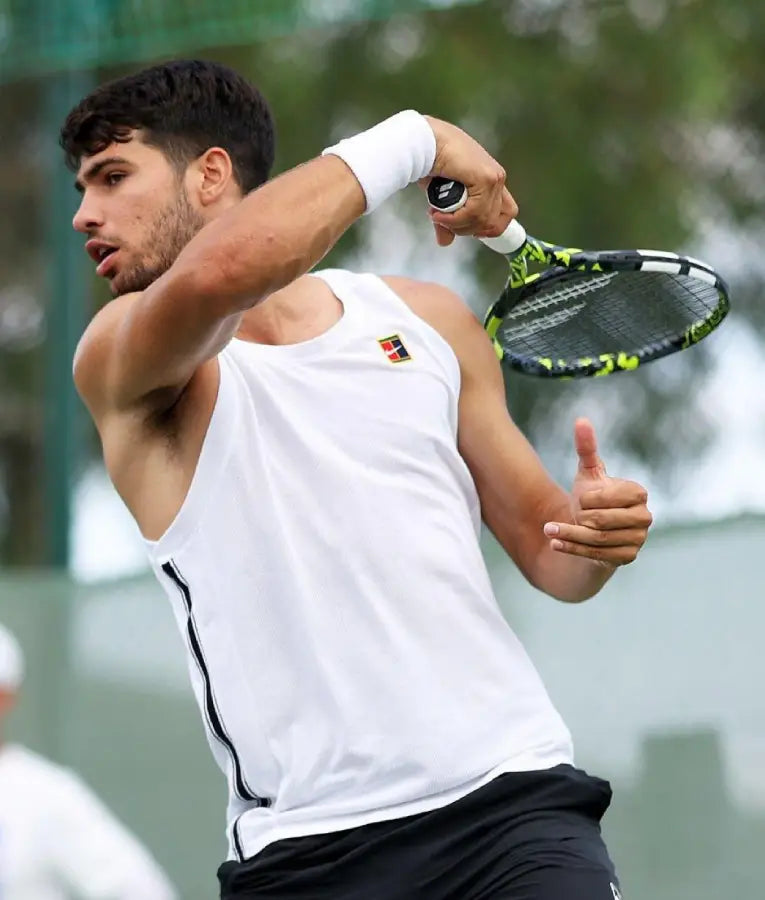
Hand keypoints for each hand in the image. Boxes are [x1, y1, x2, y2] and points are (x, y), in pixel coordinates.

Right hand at [421, 116, 517, 246]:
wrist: (424, 142)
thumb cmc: (432, 162)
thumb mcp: (441, 198)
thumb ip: (448, 221)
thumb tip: (445, 242)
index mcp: (491, 181)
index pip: (506, 214)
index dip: (489, 228)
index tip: (467, 229)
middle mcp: (497, 179)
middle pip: (493, 222)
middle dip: (466, 229)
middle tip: (444, 221)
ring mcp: (494, 178)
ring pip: (483, 220)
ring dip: (457, 224)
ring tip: (438, 216)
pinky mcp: (486, 179)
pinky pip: (475, 212)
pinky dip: (455, 218)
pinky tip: (439, 214)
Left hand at [543, 418, 652, 567]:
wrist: (592, 527)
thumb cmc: (592, 497)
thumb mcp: (587, 473)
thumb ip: (586, 448)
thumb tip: (580, 420)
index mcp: (638, 493)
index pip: (610, 497)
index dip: (590, 498)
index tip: (578, 497)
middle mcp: (645, 517)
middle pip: (604, 521)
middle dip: (579, 518)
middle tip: (559, 514)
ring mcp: (638, 539)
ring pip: (598, 539)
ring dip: (569, 535)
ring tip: (547, 530)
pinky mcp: (628, 557)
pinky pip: (598, 555)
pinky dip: (574, 549)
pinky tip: (554, 543)